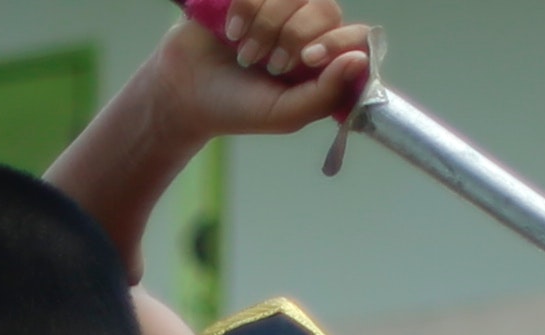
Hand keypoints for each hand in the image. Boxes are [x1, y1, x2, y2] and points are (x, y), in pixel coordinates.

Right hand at [159, 0, 371, 127]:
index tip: (307, 60)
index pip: (355, 36)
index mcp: (323, 58)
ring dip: (266, 26)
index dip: (335, 43)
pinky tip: (231, 32)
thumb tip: (359, 58)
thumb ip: (325, 94)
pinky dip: (245, 9)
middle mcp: (307, 26)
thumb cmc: (237, 108)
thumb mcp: (284, 114)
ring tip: (244, 53)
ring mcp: (280, 5)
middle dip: (293, 37)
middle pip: (324, 8)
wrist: (184, 93)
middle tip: (268, 64)